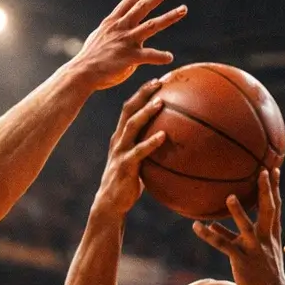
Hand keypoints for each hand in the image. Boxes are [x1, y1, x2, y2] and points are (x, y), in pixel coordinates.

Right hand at [66, 0, 187, 91]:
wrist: (81, 72)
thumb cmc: (94, 54)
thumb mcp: (104, 30)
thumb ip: (119, 15)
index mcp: (114, 21)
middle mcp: (121, 27)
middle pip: (143, 7)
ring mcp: (125, 41)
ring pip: (151, 26)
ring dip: (169, 17)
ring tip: (183, 9)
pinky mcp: (128, 57)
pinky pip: (148, 55)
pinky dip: (159, 56)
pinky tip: (169, 57)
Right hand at [94, 79, 167, 216]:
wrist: (111, 203)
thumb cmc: (128, 183)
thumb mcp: (140, 163)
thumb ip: (151, 152)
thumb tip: (173, 145)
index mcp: (121, 136)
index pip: (130, 108)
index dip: (141, 93)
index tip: (157, 81)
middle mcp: (119, 140)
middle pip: (129, 110)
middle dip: (142, 94)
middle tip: (159, 82)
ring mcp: (120, 151)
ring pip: (132, 126)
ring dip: (146, 112)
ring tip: (160, 102)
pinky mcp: (125, 166)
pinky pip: (139, 151)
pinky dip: (151, 142)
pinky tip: (163, 136)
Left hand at [191, 168, 284, 284]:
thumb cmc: (264, 272)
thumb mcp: (255, 250)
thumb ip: (234, 235)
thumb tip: (212, 224)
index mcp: (271, 234)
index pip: (274, 206)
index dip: (274, 188)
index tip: (273, 169)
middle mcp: (265, 238)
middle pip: (267, 210)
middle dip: (266, 191)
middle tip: (263, 172)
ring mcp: (254, 249)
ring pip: (246, 227)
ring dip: (238, 212)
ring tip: (230, 197)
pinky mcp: (241, 260)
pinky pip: (224, 245)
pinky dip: (210, 236)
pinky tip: (197, 227)